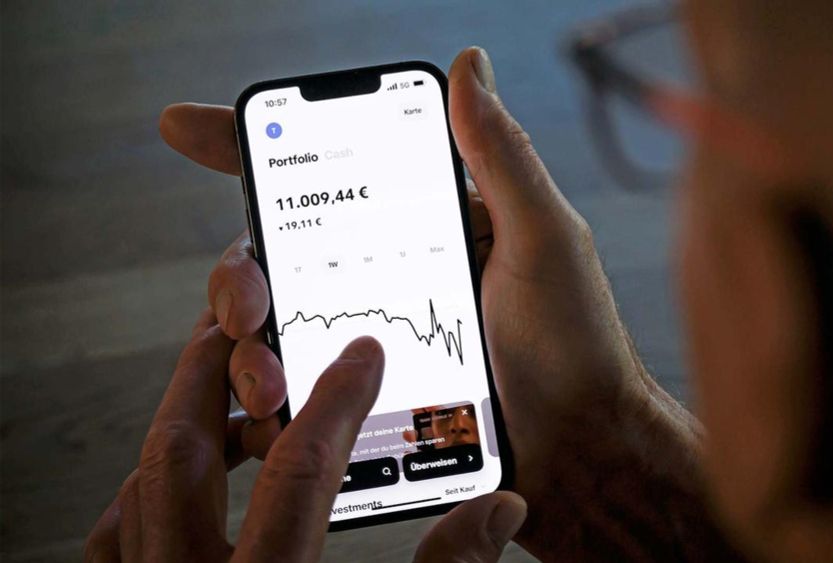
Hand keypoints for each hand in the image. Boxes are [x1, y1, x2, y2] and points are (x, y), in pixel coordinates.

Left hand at [84, 311, 525, 561]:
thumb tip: (502, 510)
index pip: (298, 469)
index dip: (337, 400)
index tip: (362, 351)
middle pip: (180, 456)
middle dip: (207, 377)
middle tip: (237, 323)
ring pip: (140, 492)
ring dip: (175, 427)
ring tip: (214, 390)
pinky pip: (118, 545)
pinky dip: (142, 497)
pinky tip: (173, 483)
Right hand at [158, 48, 718, 560]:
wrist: (581, 453)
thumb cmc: (576, 346)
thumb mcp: (543, 241)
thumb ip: (500, 157)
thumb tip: (468, 64)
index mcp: (422, 227)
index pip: (329, 176)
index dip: (252, 149)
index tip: (187, 128)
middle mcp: (387, 276)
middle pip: (276, 257)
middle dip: (236, 276)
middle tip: (244, 308)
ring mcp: (372, 340)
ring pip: (273, 328)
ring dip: (246, 348)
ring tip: (266, 380)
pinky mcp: (367, 399)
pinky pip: (297, 393)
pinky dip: (269, 404)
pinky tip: (276, 417)